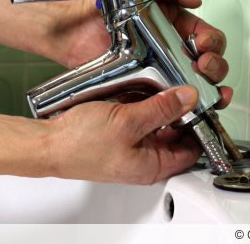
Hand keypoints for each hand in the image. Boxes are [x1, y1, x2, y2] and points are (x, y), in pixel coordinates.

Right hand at [46, 86, 200, 183]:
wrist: (47, 144)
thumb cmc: (79, 145)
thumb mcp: (127, 121)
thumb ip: (161, 108)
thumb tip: (188, 98)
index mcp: (153, 166)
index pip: (192, 148)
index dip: (200, 124)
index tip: (202, 102)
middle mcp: (144, 159)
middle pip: (175, 132)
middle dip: (178, 109)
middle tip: (180, 87)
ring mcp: (130, 147)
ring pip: (156, 121)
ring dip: (158, 103)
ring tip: (158, 84)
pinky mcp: (117, 135)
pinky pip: (138, 117)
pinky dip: (140, 102)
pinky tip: (136, 89)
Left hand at [60, 0, 231, 108]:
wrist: (77, 28)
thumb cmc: (109, 7)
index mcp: (181, 29)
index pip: (210, 40)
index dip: (213, 45)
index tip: (203, 46)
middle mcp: (175, 53)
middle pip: (210, 66)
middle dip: (216, 69)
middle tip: (205, 67)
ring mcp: (161, 73)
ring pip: (196, 88)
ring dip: (211, 93)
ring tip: (211, 94)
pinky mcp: (145, 91)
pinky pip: (168, 106)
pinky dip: (182, 111)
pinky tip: (186, 111)